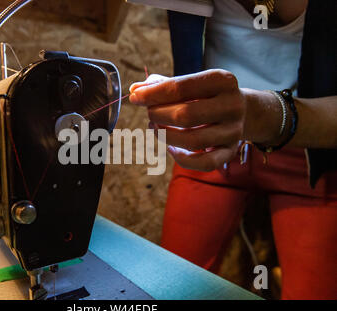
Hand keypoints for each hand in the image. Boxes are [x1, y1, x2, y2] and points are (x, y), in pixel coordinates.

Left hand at [129, 70, 250, 171]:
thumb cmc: (205, 95)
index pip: (180, 87)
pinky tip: (171, 148)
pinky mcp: (230, 152)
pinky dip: (182, 159)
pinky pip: (204, 163)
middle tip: (149, 114)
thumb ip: (161, 84)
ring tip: (156, 128)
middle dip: (158, 116)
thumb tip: (135, 89)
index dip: (152, 94)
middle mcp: (232, 105)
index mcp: (222, 81)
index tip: (134, 97)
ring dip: (165, 136)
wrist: (242, 111)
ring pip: (192, 141)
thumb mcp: (189, 83)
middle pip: (185, 116)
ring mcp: (233, 131)